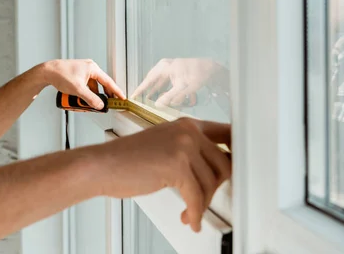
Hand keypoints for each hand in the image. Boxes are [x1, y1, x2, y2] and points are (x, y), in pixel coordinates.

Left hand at [42, 59, 125, 109]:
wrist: (47, 72)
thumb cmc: (61, 75)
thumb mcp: (78, 89)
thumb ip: (90, 98)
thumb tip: (100, 106)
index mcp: (93, 68)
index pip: (108, 81)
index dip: (116, 91)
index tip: (122, 98)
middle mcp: (89, 68)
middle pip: (102, 83)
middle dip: (105, 94)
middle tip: (109, 103)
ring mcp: (83, 70)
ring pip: (93, 85)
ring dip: (94, 94)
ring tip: (95, 103)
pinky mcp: (77, 74)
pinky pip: (87, 84)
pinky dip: (88, 91)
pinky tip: (84, 98)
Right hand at [95, 118, 230, 232]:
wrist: (101, 166)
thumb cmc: (126, 160)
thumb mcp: (163, 147)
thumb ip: (189, 152)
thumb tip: (214, 170)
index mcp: (186, 124)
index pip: (226, 134)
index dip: (237, 153)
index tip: (243, 168)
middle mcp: (187, 131)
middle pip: (224, 164)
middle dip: (216, 188)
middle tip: (204, 199)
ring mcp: (183, 146)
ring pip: (211, 183)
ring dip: (201, 203)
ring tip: (188, 210)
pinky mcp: (176, 165)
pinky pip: (196, 197)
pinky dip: (193, 213)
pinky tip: (187, 218)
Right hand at [132, 58, 227, 106]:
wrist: (212, 68)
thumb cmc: (198, 74)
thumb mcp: (184, 87)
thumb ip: (170, 97)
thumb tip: (158, 105)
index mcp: (165, 67)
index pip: (149, 79)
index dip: (141, 89)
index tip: (133, 96)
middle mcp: (166, 66)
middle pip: (154, 81)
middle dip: (150, 91)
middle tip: (142, 99)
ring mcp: (171, 68)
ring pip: (161, 82)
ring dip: (159, 92)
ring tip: (153, 100)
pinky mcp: (176, 72)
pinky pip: (167, 82)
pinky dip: (167, 90)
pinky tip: (168, 97)